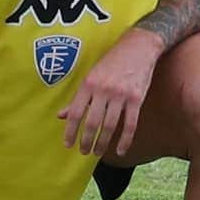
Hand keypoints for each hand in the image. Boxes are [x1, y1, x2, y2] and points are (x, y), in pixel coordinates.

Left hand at [58, 28, 160, 156]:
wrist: (138, 47)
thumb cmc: (112, 62)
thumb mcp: (91, 76)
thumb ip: (78, 97)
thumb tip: (61, 115)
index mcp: (89, 84)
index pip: (75, 113)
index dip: (70, 131)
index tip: (68, 144)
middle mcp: (104, 90)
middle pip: (92, 122)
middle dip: (86, 140)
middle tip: (84, 152)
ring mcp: (121, 95)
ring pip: (110, 126)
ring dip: (103, 143)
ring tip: (97, 152)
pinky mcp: (137, 98)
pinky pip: (130, 124)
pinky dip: (125, 140)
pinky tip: (120, 150)